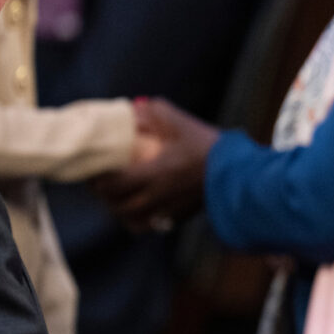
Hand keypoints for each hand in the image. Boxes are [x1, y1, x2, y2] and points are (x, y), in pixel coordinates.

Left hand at [92, 97, 216, 230]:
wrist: (239, 174)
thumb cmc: (209, 147)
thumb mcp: (182, 123)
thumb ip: (155, 113)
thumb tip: (133, 107)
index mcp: (155, 173)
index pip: (113, 184)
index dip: (98, 180)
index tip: (94, 170)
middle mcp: (158, 195)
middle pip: (118, 205)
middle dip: (104, 196)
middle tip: (100, 183)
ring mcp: (168, 209)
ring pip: (131, 220)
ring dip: (118, 210)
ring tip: (116, 198)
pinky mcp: (179, 217)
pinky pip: (150, 225)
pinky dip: (137, 221)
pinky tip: (137, 211)